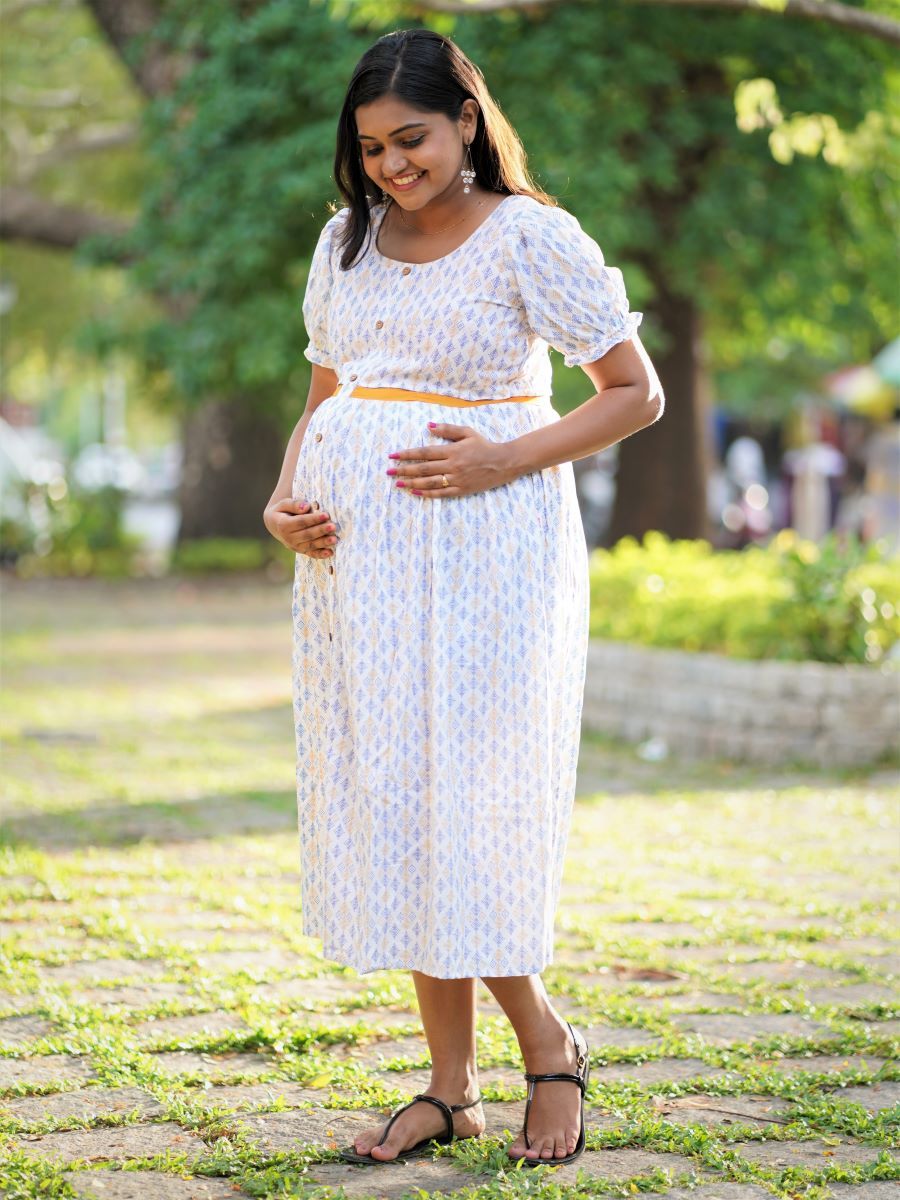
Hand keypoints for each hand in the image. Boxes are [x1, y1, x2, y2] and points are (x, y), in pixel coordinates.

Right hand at [263, 497, 337, 557]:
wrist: (275, 525)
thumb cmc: (282, 511)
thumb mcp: (283, 504)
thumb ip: (294, 504)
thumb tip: (306, 507)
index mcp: (283, 525)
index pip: (301, 522)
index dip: (313, 519)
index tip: (326, 515)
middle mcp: (288, 538)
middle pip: (307, 534)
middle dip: (321, 531)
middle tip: (333, 526)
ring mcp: (294, 546)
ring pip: (310, 545)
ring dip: (323, 543)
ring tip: (334, 539)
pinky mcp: (301, 551)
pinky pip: (311, 554)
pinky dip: (320, 554)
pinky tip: (330, 553)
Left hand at [386, 422, 518, 498]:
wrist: (503, 463)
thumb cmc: (484, 445)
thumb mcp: (467, 432)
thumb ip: (447, 429)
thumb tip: (428, 426)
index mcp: (452, 450)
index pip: (425, 452)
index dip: (407, 454)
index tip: (393, 455)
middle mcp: (452, 465)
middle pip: (423, 468)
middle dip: (404, 470)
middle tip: (389, 472)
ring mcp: (456, 479)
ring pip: (429, 482)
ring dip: (412, 483)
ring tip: (398, 484)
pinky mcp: (461, 490)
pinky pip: (441, 493)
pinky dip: (427, 494)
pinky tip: (415, 493)